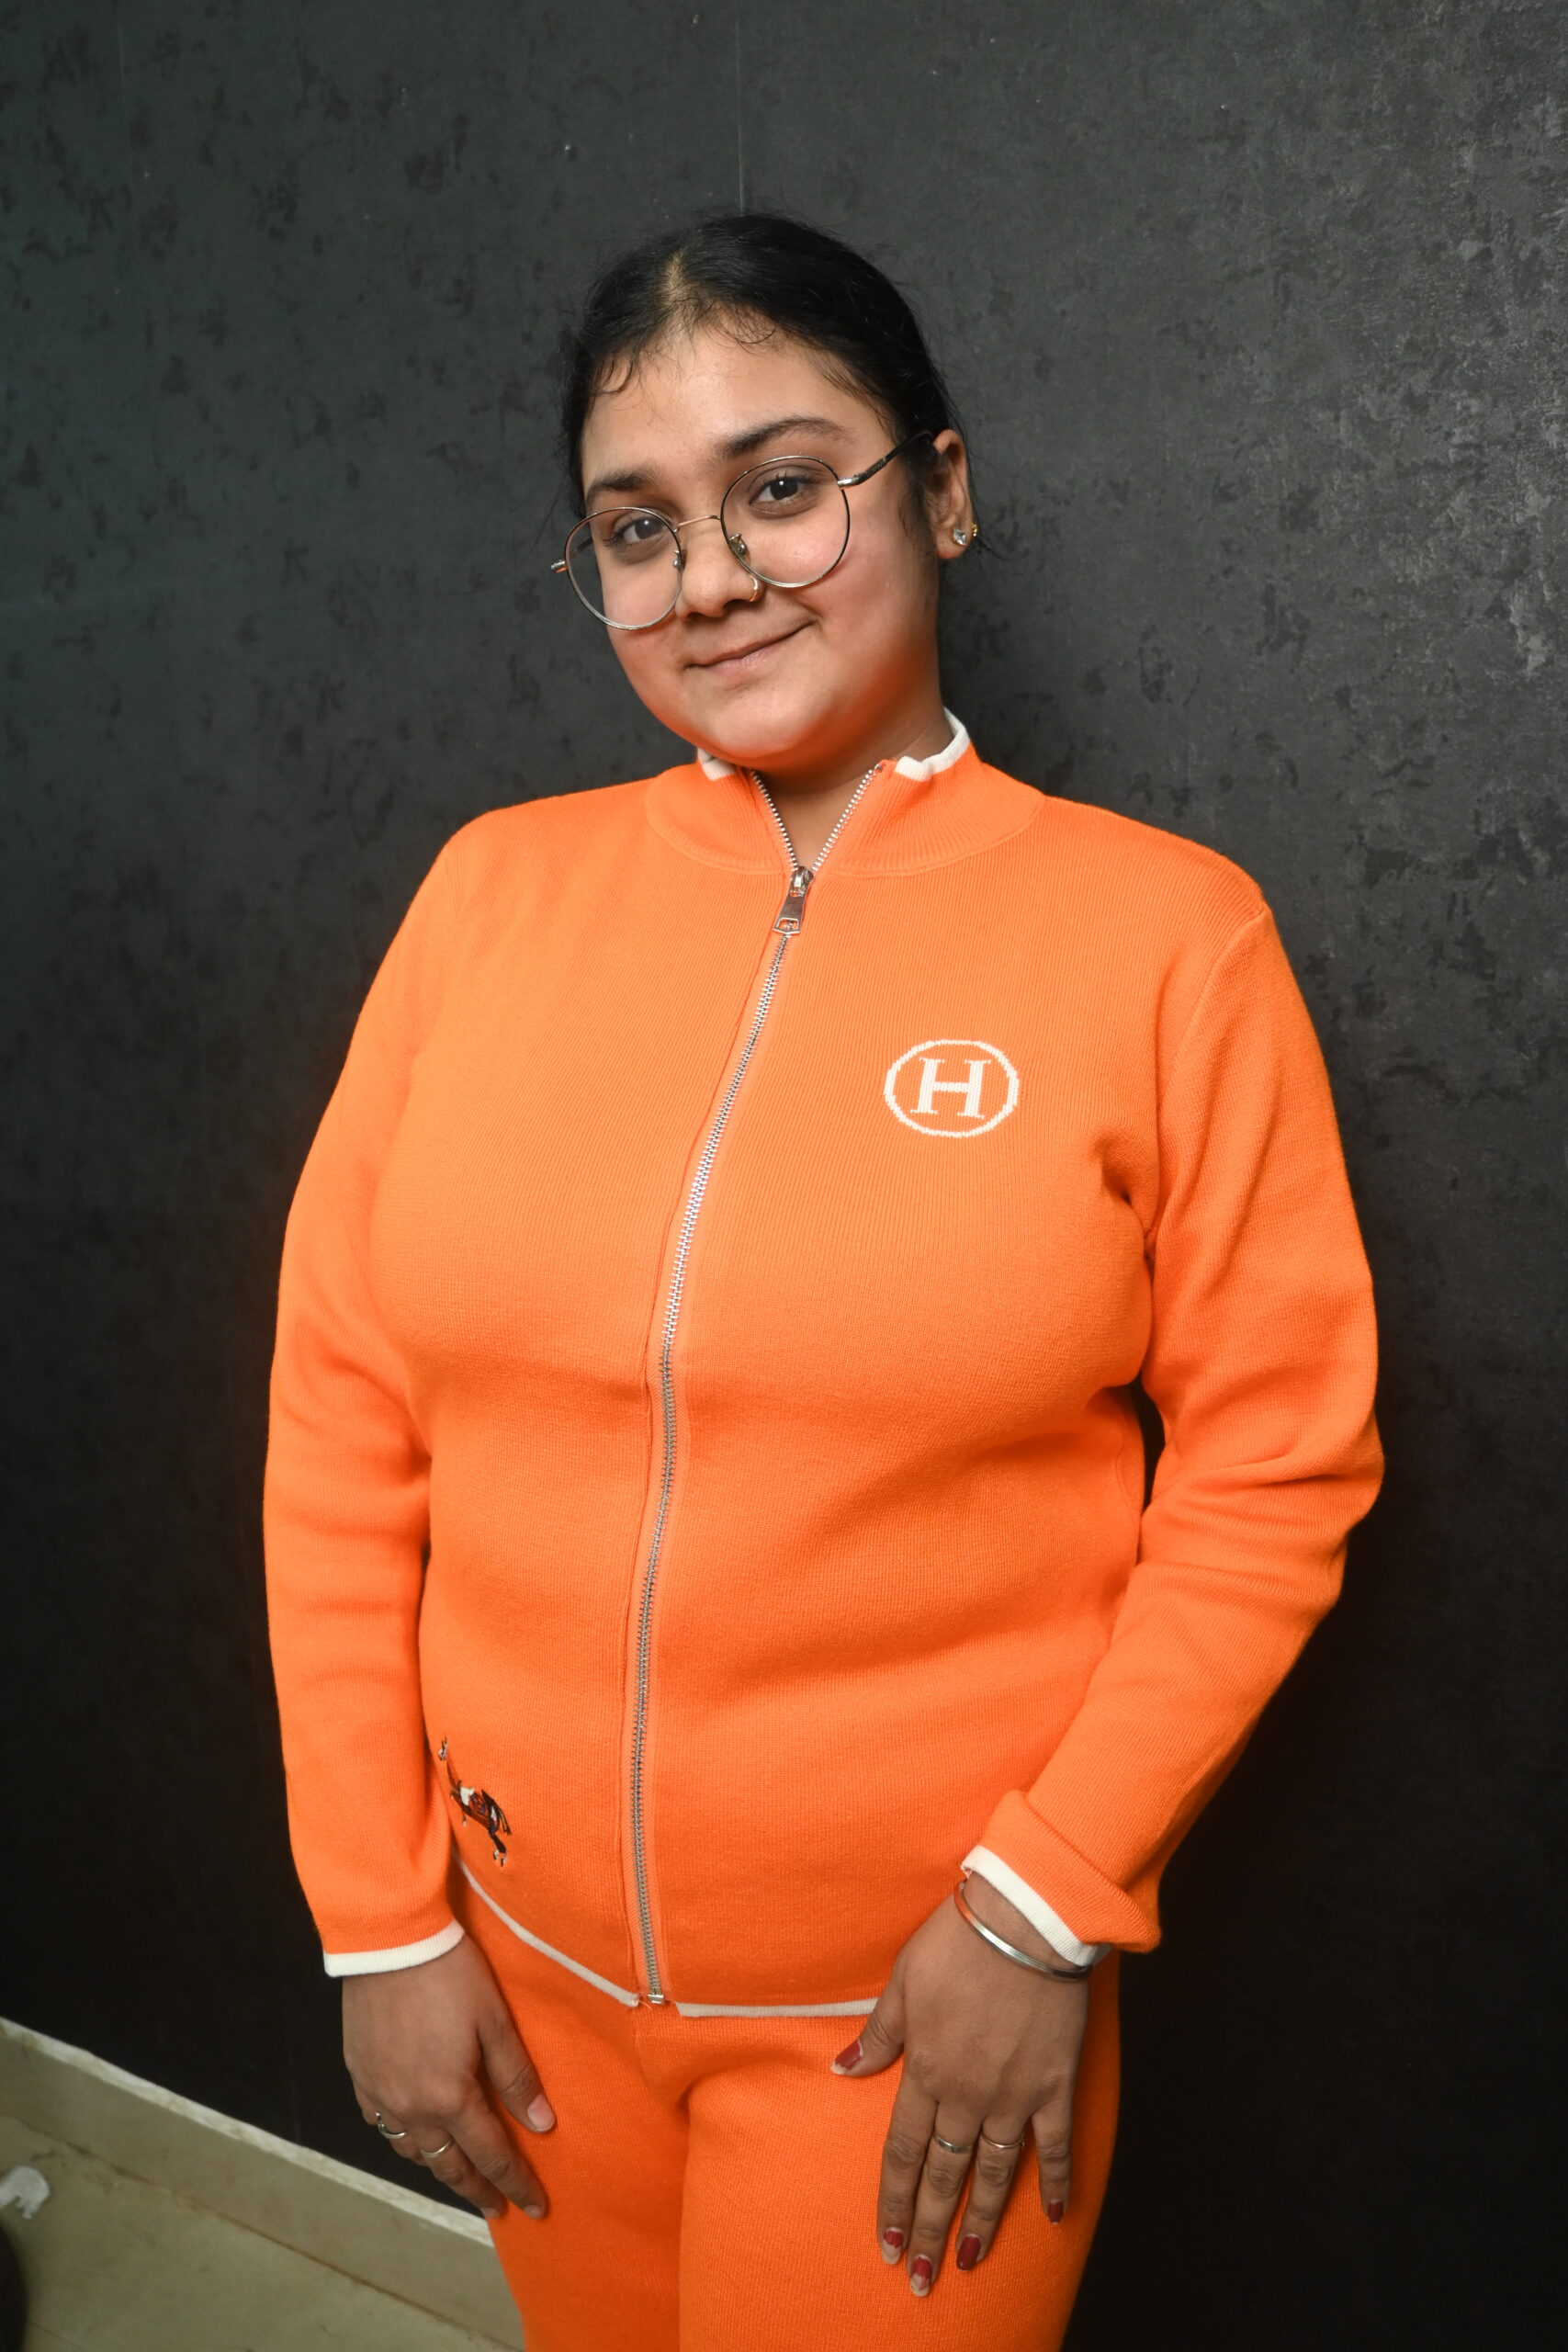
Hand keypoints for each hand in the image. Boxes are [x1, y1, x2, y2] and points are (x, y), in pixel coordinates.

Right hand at [343, 1934, 554, 2221]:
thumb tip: (542, 2125)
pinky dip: (402, 2137)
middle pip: (447, 2165)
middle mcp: (410, 2108)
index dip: (515, 2182)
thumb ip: (516, 2077)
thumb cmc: (449, 1974)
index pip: (491, 2155)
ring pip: (411, 2150)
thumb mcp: (494, 2021)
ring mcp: (379, 2094)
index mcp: (449, 2098)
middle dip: (476, 2189)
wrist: (388, 1940)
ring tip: (459, 2172)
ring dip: (438, 2166)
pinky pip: (380, 2124)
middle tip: (497, 2207)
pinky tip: (413, 2132)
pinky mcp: (358, 2074)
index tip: (535, 2206)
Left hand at [832, 1878, 1090, 2296]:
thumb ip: (878, 2034)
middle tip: (921, 2278)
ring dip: (981, 2221)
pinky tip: (1055, 2215)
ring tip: (967, 2261)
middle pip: (944, 2174)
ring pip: (994, 2172)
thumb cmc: (957, 1941)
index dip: (894, 2201)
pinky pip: (1055, 2144)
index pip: (903, 2151)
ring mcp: (1015, 2094)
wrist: (1025, 1920)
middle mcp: (967, 2094)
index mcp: (925, 2070)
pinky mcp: (1056, 2084)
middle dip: (928, 2227)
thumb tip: (842, 2070)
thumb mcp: (903, 1980)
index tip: (886, 2244)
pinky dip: (1055, 2180)